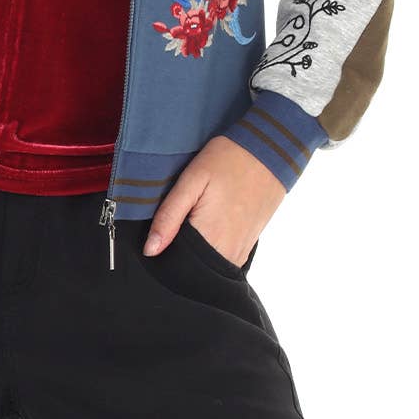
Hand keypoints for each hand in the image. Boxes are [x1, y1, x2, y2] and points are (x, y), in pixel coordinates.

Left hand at [142, 135, 287, 265]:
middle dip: (179, 252)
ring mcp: (241, 251)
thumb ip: (169, 217)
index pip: (176, 264)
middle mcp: (228, 252)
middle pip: (193, 267)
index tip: (162, 231)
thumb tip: (150, 250)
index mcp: (209, 237)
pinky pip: (224, 259)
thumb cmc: (228, 160)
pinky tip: (208, 225)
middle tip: (178, 221)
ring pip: (209, 265)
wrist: (268, 151)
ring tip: (194, 220)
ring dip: (197, 251)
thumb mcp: (191, 180)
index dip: (163, 250)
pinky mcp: (249, 245)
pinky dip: (212, 249)